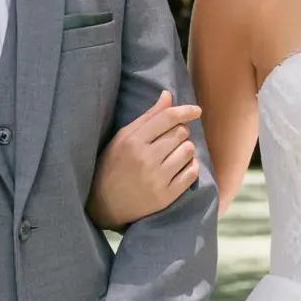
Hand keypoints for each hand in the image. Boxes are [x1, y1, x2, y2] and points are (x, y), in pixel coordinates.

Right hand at [88, 89, 201, 229]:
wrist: (104, 205)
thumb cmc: (112, 166)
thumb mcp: (123, 138)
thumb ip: (147, 117)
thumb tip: (167, 95)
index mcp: (132, 141)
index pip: (167, 118)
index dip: (185, 111)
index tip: (196, 111)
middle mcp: (145, 159)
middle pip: (180, 133)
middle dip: (180, 132)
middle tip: (170, 140)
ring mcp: (156, 179)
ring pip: (188, 151)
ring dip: (185, 149)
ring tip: (173, 154)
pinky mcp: (165, 196)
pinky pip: (192, 173)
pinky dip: (191, 167)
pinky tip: (180, 167)